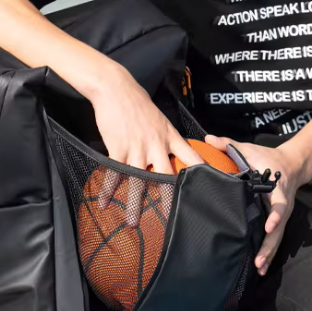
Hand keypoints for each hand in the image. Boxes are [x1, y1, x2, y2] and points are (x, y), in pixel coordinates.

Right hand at [91, 66, 202, 224]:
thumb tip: (174, 156)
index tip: (208, 190)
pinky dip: (107, 190)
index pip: (191, 157)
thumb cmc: (138, 104)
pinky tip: (103, 203)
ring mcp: (137, 149)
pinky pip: (113, 174)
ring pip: (138, 181)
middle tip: (172, 219)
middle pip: (166, 177)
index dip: (201, 174)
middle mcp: (156, 146)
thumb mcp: (161, 120)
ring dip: (134, 204)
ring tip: (133, 222)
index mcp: (170, 137)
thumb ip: (168, 140)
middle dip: (168, 200)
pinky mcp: (118, 149)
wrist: (116, 89)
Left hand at [205, 134, 302, 275]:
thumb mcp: (249, 149)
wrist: (291, 164)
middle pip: (278, 230)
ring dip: (268, 254)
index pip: (279, 205)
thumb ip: (228, 144)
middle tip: (258, 261)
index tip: (269, 225)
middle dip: (269, 246)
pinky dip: (268, 253)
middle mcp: (282, 206)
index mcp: (276, 189)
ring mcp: (281, 216)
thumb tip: (208, 137)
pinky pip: (273, 238)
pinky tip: (260, 267)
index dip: (275, 216)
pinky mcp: (277, 221)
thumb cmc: (267, 157)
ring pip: (276, 238)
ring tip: (258, 269)